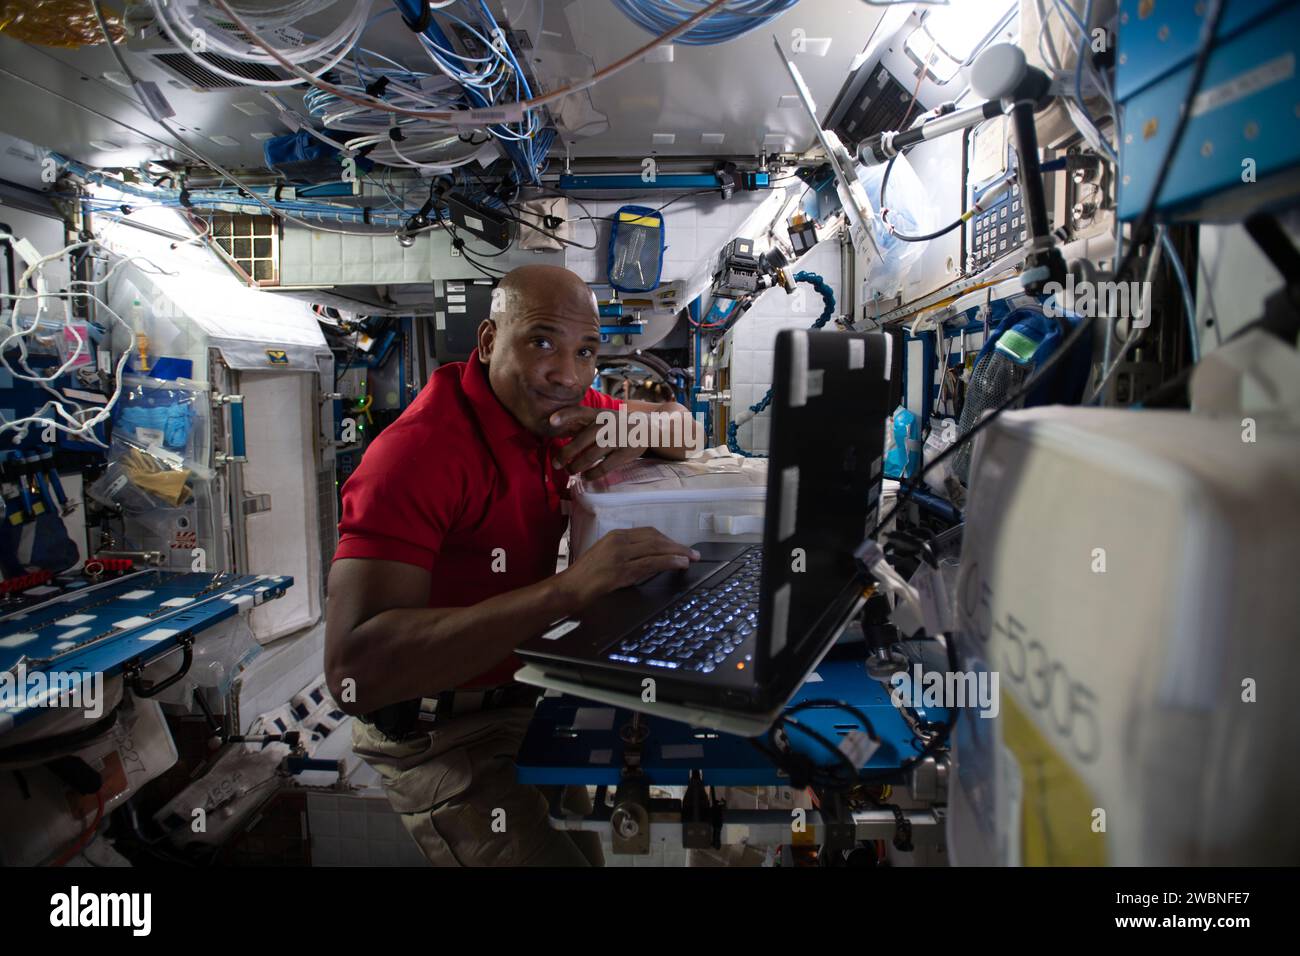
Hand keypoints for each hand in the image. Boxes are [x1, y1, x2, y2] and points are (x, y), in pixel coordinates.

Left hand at [548, 405, 645, 479]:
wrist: (646, 428)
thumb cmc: (615, 425)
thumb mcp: (600, 418)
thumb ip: (581, 423)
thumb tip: (552, 428)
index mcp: (598, 414)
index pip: (580, 412)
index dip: (565, 415)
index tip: (551, 422)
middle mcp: (608, 424)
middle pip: (582, 440)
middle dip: (566, 454)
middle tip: (556, 464)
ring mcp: (618, 438)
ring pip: (592, 455)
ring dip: (577, 466)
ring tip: (570, 471)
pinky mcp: (626, 452)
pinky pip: (605, 466)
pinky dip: (592, 473)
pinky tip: (586, 476)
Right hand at [556, 528, 699, 607]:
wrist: (568, 588)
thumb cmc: (585, 576)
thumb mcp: (605, 556)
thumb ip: (625, 553)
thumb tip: (648, 558)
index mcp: (615, 535)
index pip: (648, 532)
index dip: (667, 539)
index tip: (679, 546)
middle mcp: (619, 541)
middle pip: (656, 538)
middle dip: (676, 545)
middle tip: (692, 552)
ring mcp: (620, 555)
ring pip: (656, 549)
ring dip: (677, 553)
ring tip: (691, 558)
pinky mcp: (621, 571)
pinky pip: (651, 563)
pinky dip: (669, 562)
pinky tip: (680, 564)